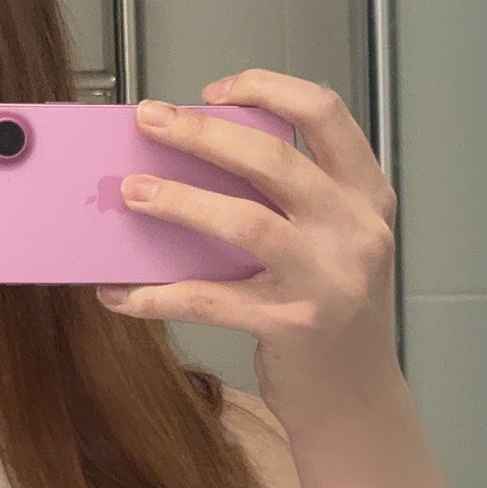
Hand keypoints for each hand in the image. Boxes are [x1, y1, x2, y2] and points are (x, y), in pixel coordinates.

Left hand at [94, 68, 402, 424]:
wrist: (356, 398)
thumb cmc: (332, 308)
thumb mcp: (334, 240)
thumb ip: (292, 198)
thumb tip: (194, 157)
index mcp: (367, 195)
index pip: (326, 113)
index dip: (268, 89)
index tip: (213, 93)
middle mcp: (356, 231)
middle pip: (274, 160)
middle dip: (202, 133)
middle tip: (149, 120)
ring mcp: (327, 280)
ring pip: (244, 222)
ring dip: (179, 201)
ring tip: (131, 191)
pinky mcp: (292, 327)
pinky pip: (210, 299)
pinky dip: (157, 295)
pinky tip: (119, 292)